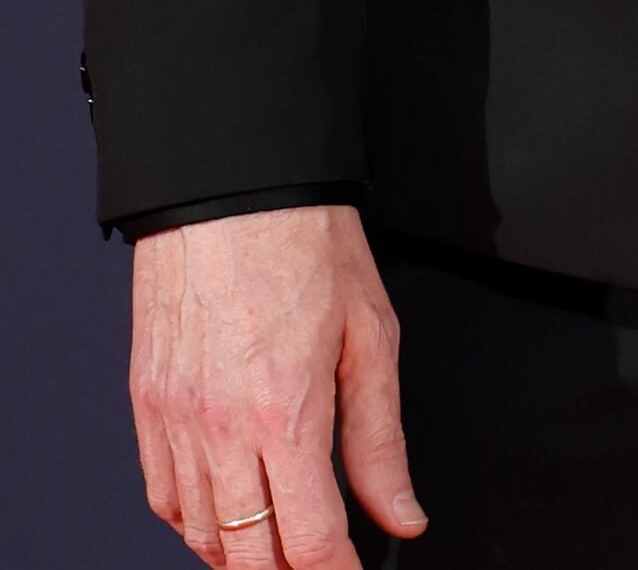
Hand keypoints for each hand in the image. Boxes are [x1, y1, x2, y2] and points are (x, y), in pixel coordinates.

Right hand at [128, 204, 419, 565]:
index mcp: (285, 414)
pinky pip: (162, 494)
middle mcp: (219, 428)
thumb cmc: (307, 248)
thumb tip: (402, 514)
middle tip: (319, 564)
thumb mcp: (372, 340)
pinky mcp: (146, 405)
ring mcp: (174, 420)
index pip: (307, 536)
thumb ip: (381, 442)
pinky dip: (194, 522)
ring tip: (279, 549)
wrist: (233, 194)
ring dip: (240, 554)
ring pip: (200, 532)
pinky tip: (225, 516)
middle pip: (246, 552)